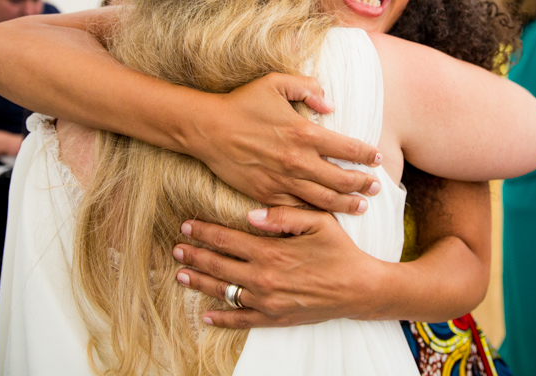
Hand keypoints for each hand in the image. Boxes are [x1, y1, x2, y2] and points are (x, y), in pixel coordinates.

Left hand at [172, 206, 382, 327]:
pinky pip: (242, 320)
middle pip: (218, 264)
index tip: (186, 225)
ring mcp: (267, 300)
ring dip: (201, 282)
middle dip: (194, 255)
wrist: (359, 288)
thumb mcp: (318, 222)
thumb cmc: (340, 250)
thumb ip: (283, 215)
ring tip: (182, 274)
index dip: (203, 231)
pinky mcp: (275, 318)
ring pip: (224, 291)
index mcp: (271, 251)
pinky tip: (206, 315)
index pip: (226, 239)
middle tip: (176, 248)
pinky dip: (222, 319)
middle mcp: (264, 277)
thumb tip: (250, 216)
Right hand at [188, 73, 381, 213]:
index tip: (379, 158)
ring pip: (324, 199)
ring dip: (347, 204)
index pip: (348, 148)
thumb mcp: (275, 83)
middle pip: (342, 180)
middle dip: (364, 185)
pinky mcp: (266, 194)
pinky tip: (327, 214)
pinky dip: (315, 213)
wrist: (208, 128)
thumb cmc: (242, 103)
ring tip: (361, 206)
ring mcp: (282, 180)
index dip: (368, 155)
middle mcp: (297, 160)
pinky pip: (297, 208)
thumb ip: (307, 88)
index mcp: (304, 133)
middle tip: (377, 188)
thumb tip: (330, 104)